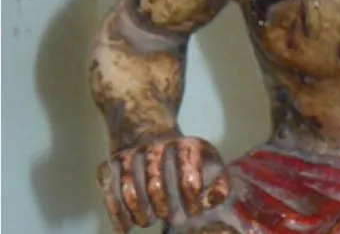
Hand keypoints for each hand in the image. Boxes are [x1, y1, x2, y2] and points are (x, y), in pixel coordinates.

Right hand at [96, 136, 229, 231]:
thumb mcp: (208, 162)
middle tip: (172, 218)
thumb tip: (210, 202)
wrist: (146, 129)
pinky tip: (125, 227)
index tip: (194, 212)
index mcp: (185, 146)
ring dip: (140, 212)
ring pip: (129, 190)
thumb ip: (218, 184)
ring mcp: (129, 155)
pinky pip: (109, 192)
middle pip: (156, 187)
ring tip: (148, 220)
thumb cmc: (183, 157)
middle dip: (164, 208)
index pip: (189, 178)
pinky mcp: (109, 165)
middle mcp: (155, 147)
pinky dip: (117, 213)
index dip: (191, 200)